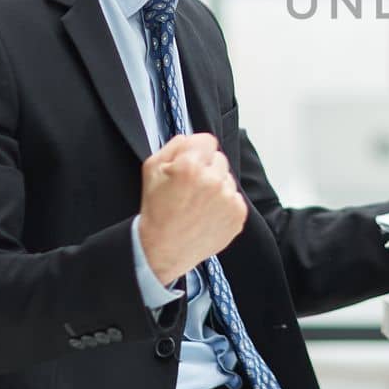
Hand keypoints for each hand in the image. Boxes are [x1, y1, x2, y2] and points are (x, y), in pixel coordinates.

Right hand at [138, 133, 247, 285]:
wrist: (162, 249)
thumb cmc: (156, 210)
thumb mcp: (151, 169)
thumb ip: (174, 145)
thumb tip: (192, 139)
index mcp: (190, 166)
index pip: (207, 140)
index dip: (196, 151)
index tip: (189, 163)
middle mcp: (213, 181)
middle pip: (219, 158)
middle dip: (206, 168)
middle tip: (190, 188)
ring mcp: (228, 199)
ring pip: (227, 178)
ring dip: (216, 186)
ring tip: (197, 203)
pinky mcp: (238, 215)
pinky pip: (234, 197)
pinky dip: (224, 203)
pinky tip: (207, 214)